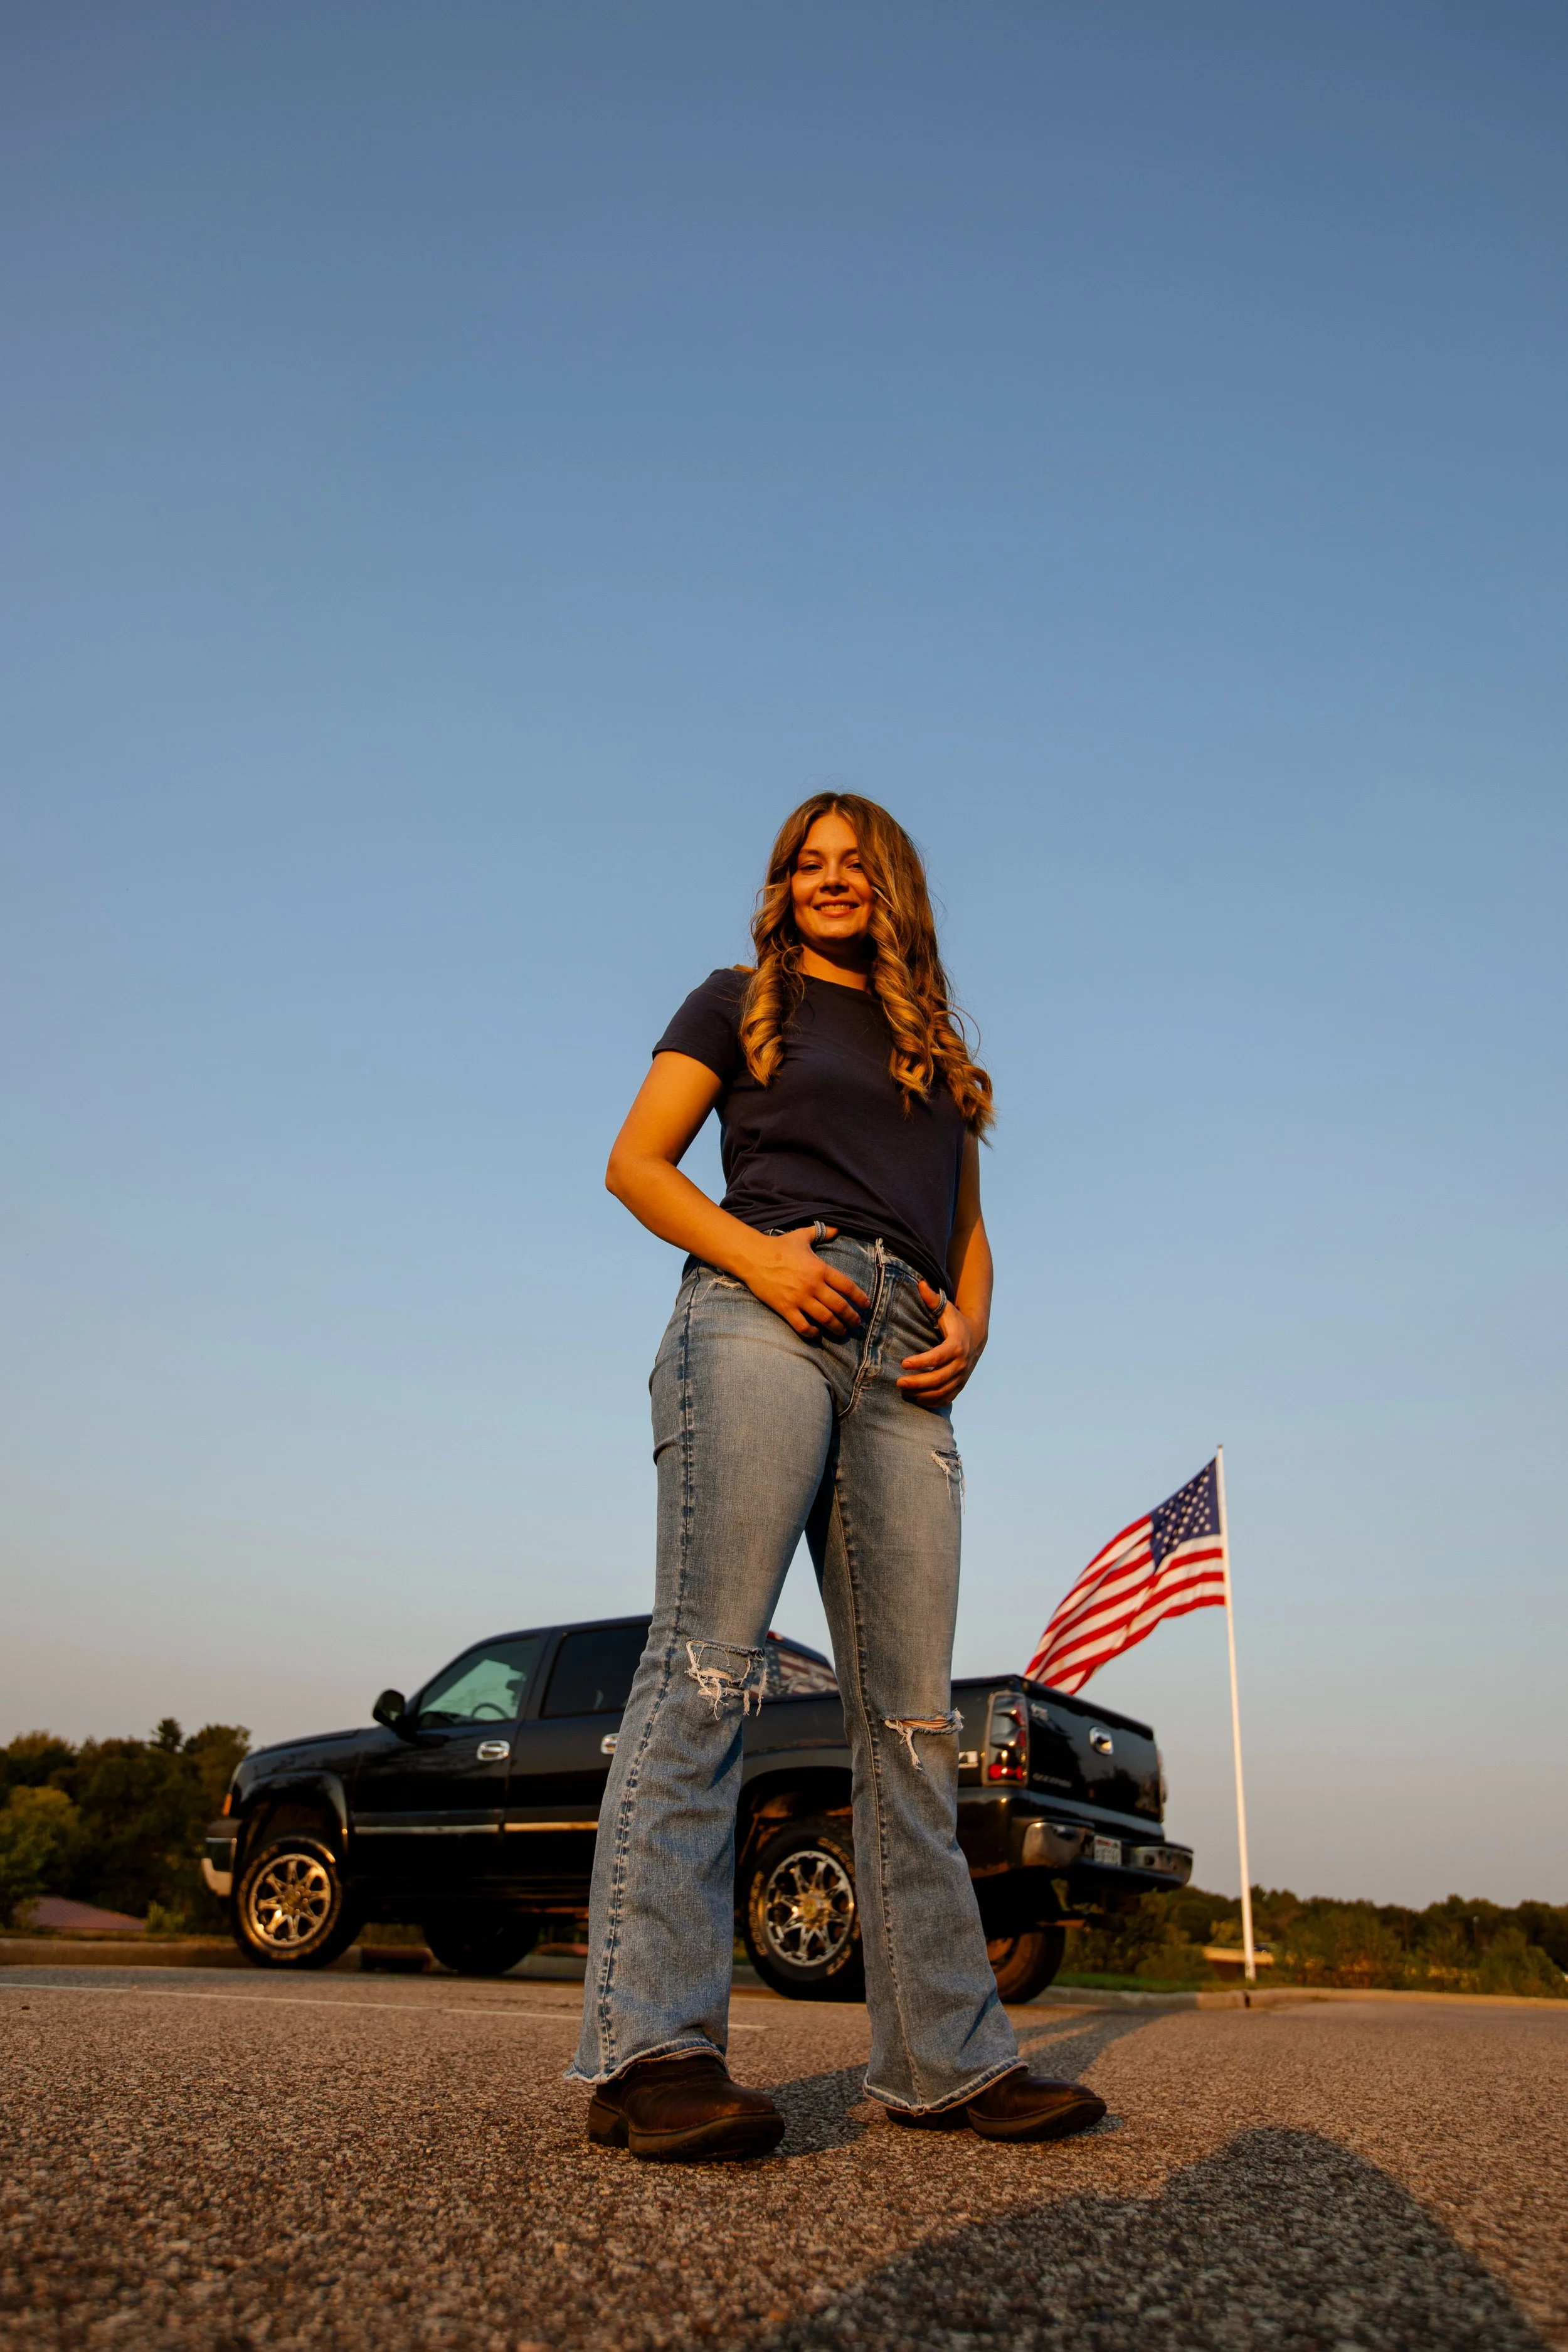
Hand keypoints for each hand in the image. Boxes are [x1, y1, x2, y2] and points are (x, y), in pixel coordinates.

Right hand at [738, 1225, 870, 1338]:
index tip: (866, 1305)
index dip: (860, 1297)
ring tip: (843, 1332)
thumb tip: (837, 1227)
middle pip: (839, 1306)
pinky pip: (803, 1326)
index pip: (847, 1286)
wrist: (753, 1257)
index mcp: (820, 1268)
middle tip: (856, 1324)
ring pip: (825, 1318)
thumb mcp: (802, 1236)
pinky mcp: (785, 1308)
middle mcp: (813, 1285)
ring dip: (837, 1328)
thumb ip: (822, 1232)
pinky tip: (816, 1333)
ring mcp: (799, 1298)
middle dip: (851, 1317)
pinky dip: (812, 1333)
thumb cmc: (779, 1246)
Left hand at [897, 1279, 983, 1407]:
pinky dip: (933, 1401)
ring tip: (905, 1391)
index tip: (904, 1363)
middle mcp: (961, 1363)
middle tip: (899, 1382)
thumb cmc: (956, 1321)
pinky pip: (947, 1397)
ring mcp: (962, 1376)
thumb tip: (920, 1282)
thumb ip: (932, 1299)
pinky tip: (917, 1399)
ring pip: (942, 1391)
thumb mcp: (946, 1309)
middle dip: (918, 1382)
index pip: (938, 1357)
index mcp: (957, 1345)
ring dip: (922, 1394)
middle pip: (938, 1378)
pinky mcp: (960, 1384)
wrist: (977, 1336)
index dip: (921, 1362)